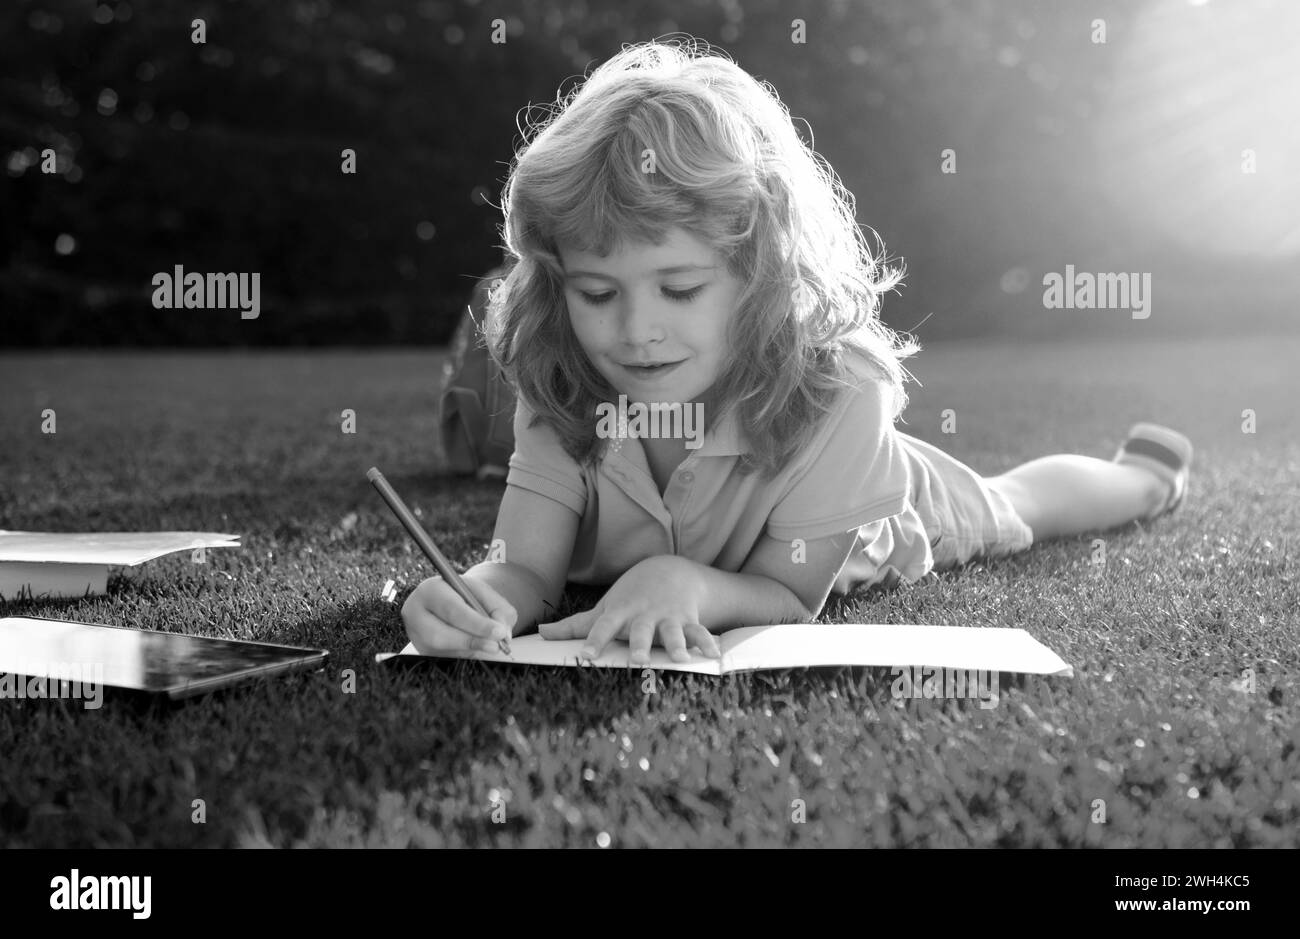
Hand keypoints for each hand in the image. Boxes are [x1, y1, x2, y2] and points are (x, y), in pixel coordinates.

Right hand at [401, 574, 515, 654]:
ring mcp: (415, 635)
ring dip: (470, 651)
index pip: (452, 609)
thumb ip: (498, 609)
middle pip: (439, 635)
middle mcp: (416, 613)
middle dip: (471, 642)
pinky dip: (465, 656)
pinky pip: (444, 659)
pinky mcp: (421, 651)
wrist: (454, 601)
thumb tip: (502, 633)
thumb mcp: (486, 594)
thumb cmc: (470, 597)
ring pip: (442, 651)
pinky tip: (478, 649)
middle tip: (496, 646)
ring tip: (491, 646)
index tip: (498, 632)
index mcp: (430, 590)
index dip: (476, 623)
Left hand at [538, 556, 721, 664]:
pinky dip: (708, 642)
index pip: (604, 627)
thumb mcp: (605, 608)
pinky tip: (714, 654)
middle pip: (641, 631)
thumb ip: (574, 625)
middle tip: (639, 659)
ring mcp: (669, 617)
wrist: (670, 570)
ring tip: (681, 658)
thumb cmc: (630, 597)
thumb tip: (540, 633)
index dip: (595, 640)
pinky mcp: (689, 619)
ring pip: (674, 631)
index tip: (587, 655)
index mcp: (621, 613)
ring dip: (678, 644)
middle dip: (641, 644)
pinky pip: (700, 631)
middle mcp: (645, 615)